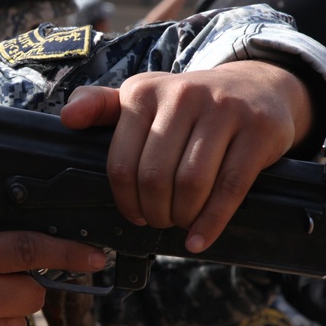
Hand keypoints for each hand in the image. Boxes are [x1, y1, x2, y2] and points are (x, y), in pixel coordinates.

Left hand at [59, 62, 311, 252]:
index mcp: (145, 91)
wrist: (258, 87)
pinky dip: (211, 222)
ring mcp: (224, 110)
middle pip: (155, 176)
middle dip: (154, 212)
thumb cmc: (189, 105)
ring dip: (181, 217)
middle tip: (159, 221)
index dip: (124, 199)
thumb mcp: (144, 97)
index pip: (121, 162)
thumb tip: (67, 119)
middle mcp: (183, 94)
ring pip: (191, 183)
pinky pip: (229, 188)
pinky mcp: (258, 129)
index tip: (133, 214)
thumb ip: (101, 107)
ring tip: (179, 223)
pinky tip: (199, 238)